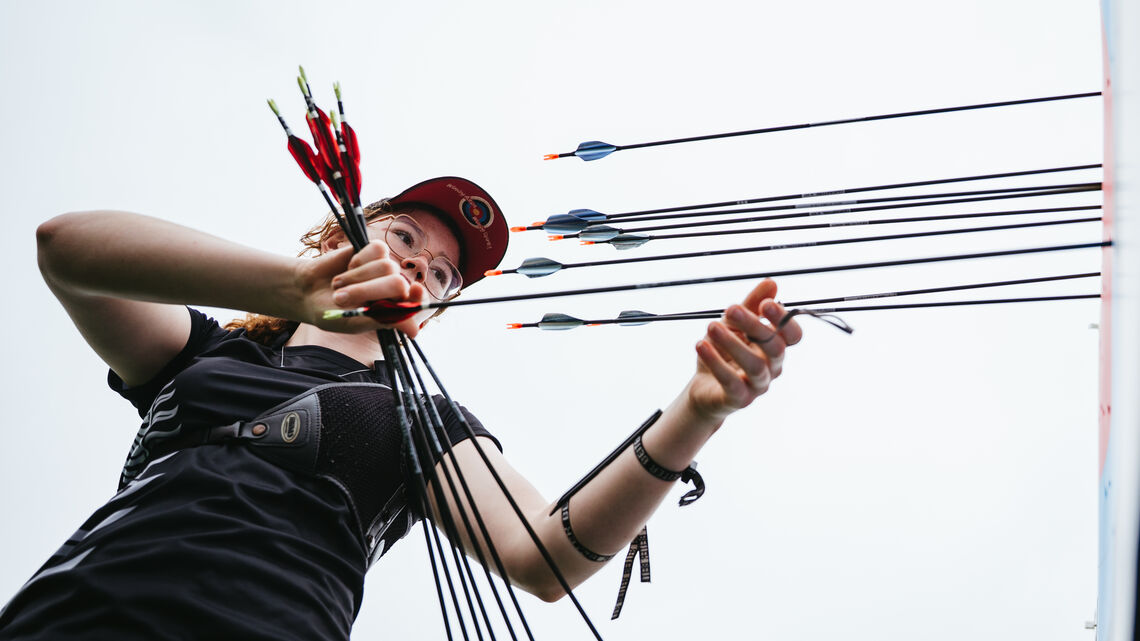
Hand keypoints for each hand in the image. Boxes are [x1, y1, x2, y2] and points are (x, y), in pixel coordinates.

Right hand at [296, 239, 428, 335]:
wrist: (307, 291)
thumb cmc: (331, 312)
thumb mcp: (353, 322)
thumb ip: (382, 322)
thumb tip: (415, 331)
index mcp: (393, 310)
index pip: (415, 303)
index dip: (416, 299)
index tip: (414, 293)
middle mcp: (393, 288)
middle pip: (397, 283)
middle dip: (367, 291)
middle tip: (340, 299)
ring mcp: (385, 268)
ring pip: (386, 266)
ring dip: (356, 278)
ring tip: (338, 286)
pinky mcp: (374, 250)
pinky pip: (377, 249)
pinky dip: (359, 260)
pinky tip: (348, 268)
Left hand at [686, 279, 801, 421]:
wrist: (704, 386)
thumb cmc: (724, 351)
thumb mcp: (733, 324)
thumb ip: (751, 305)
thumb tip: (771, 282)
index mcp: (775, 347)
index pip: (793, 335)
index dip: (783, 320)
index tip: (766, 303)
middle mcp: (772, 367)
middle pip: (774, 347)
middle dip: (754, 326)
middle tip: (730, 309)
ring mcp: (758, 385)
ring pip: (754, 365)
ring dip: (732, 343)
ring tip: (711, 327)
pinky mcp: (740, 398)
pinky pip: (732, 382)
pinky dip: (716, 363)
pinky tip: (701, 345)